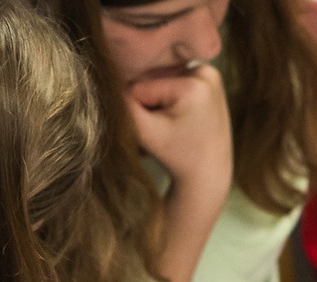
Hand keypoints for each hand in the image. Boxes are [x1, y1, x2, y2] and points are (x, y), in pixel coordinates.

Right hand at [126, 63, 233, 209]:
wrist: (209, 174)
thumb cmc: (177, 157)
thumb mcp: (146, 132)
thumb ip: (123, 105)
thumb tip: (105, 76)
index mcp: (193, 83)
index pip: (141, 87)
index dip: (141, 111)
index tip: (158, 131)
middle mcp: (207, 72)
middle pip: (153, 79)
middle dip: (151, 104)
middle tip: (165, 130)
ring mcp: (210, 74)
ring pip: (161, 80)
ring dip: (158, 101)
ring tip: (172, 126)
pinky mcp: (210, 80)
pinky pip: (174, 82)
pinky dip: (170, 99)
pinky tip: (180, 119)